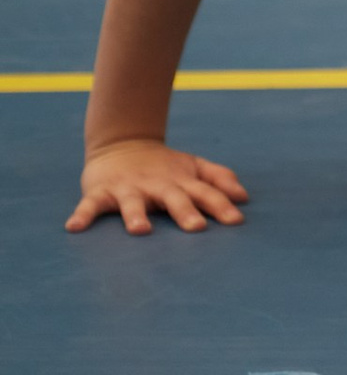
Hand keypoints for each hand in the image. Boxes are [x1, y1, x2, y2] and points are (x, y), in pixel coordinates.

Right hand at [67, 139, 249, 233]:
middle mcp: (157, 185)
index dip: (221, 205)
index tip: (236, 221)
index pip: (205, 193)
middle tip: (196, 228)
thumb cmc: (165, 166)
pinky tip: (74, 227)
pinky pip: (90, 205)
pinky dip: (82, 215)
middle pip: (173, 198)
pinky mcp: (102, 192)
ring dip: (135, 215)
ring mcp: (129, 188)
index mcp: (181, 182)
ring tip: (140, 230)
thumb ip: (219, 179)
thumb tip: (244, 197)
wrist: (122, 144)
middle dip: (185, 212)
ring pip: (132, 203)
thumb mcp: (194, 167)